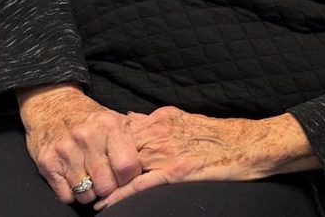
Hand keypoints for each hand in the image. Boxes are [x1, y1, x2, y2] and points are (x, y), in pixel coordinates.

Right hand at [17, 84, 140, 205]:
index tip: (127, 177)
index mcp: (111, 126)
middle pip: (107, 185)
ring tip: (91, 179)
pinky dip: (72, 194)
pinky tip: (75, 180)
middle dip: (110, 188)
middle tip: (108, 180)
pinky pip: (66, 196)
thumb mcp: (116, 120)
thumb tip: (151, 163)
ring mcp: (66, 151)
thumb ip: (133, 140)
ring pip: (86, 194)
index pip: (127, 166)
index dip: (130, 178)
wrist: (53, 107)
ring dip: (91, 193)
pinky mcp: (47, 163)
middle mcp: (88, 138)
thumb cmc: (91, 119)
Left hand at [95, 108, 317, 209]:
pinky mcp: (177, 172)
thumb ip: (155, 119)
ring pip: (124, 167)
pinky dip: (121, 196)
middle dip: (95, 163)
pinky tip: (106, 206)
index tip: (82, 153)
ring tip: (83, 195)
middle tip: (76, 177)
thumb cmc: (218, 134)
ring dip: (102, 182)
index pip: (119, 130)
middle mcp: (160, 134)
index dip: (99, 144)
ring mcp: (168, 153)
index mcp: (161, 120)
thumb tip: (128, 118)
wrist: (248, 144)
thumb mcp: (184, 118)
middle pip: (116, 148)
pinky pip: (141, 186)